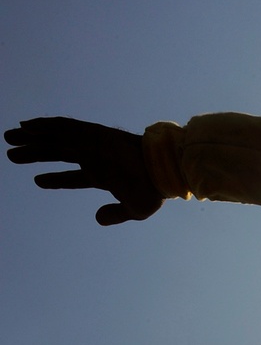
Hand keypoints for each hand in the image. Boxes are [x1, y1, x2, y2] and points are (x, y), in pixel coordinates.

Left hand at [5, 117, 162, 224]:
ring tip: (8, 137)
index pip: (71, 176)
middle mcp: (92, 157)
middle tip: (10, 152)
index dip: (53, 178)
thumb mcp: (132, 211)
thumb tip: (97, 219)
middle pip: (55, 153)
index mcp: (101, 175)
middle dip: (33, 152)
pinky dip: (44, 125)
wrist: (162, 171)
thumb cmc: (152, 191)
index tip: (36, 179)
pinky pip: (63, 127)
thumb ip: (114, 214)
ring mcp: (90, 144)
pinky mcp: (91, 134)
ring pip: (53, 139)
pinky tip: (26, 126)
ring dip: (30, 137)